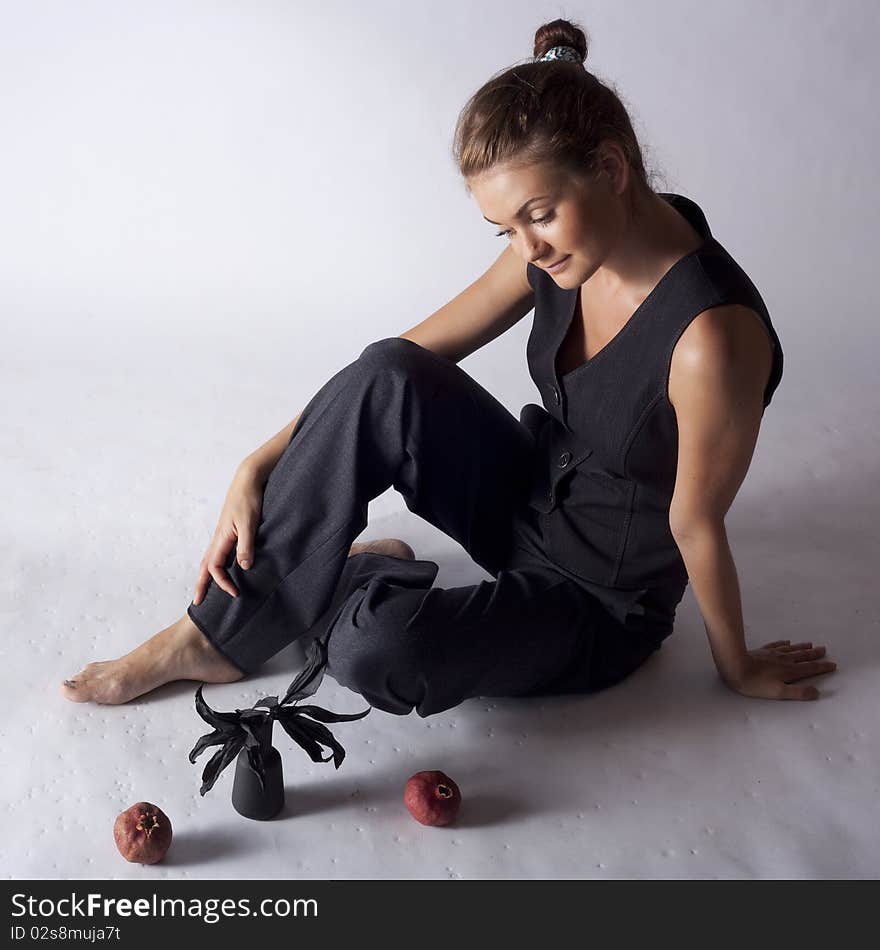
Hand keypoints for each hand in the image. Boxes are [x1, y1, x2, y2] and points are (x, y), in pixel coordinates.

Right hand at [192, 463, 266, 604]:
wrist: (248, 480)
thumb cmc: (248, 499)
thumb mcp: (249, 523)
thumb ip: (246, 545)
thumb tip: (244, 567)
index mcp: (221, 538)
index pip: (214, 567)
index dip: (222, 583)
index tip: (235, 593)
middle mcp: (218, 538)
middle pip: (205, 566)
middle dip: (201, 584)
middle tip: (197, 602)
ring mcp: (222, 534)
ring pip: (210, 559)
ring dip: (207, 575)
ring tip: (205, 589)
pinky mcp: (229, 530)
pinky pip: (218, 552)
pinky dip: (216, 564)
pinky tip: (223, 567)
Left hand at [723, 640, 837, 700]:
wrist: (735, 666)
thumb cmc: (756, 683)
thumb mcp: (779, 692)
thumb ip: (799, 693)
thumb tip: (817, 692)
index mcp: (790, 671)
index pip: (811, 668)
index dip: (823, 667)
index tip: (833, 664)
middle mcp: (784, 660)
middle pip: (803, 656)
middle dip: (815, 654)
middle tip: (824, 649)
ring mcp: (773, 654)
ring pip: (792, 649)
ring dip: (802, 647)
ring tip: (811, 644)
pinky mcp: (762, 651)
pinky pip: (776, 645)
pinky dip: (784, 643)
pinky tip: (786, 642)